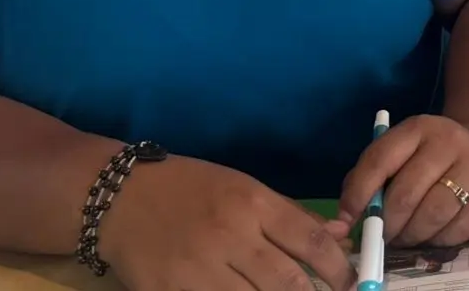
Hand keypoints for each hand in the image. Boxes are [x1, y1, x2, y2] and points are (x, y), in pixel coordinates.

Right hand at [98, 154, 352, 290]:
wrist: (116, 197)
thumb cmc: (187, 188)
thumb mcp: (241, 188)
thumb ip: (290, 215)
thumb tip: (339, 236)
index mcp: (251, 202)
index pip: (310, 240)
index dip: (339, 268)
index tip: (351, 282)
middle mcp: (230, 235)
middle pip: (288, 281)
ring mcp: (199, 268)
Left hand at [335, 115, 468, 247]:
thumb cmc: (432, 156)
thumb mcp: (401, 153)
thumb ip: (369, 181)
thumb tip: (343, 222)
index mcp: (418, 128)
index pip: (380, 160)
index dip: (359, 195)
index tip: (350, 220)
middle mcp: (450, 140)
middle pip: (407, 194)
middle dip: (388, 225)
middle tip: (384, 237)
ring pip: (434, 215)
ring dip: (413, 236)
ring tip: (407, 239)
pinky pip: (460, 229)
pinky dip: (440, 241)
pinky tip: (434, 236)